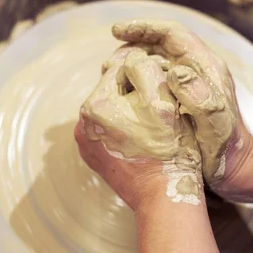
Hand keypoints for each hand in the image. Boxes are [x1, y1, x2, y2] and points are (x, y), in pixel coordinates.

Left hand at [75, 46, 202, 209]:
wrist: (164, 196)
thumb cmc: (169, 148)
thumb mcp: (162, 98)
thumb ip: (144, 66)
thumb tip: (132, 55)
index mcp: (96, 104)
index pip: (121, 67)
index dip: (147, 69)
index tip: (164, 82)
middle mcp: (83, 123)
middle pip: (113, 88)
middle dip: (135, 89)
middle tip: (160, 101)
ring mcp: (86, 142)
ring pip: (111, 108)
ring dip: (129, 107)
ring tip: (152, 121)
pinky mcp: (94, 156)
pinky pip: (108, 129)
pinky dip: (123, 127)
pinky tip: (142, 136)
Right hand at [111, 20, 252, 196]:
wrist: (236, 169)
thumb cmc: (227, 147)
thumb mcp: (215, 122)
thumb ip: (199, 97)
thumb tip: (176, 71)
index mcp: (205, 66)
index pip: (172, 33)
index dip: (144, 27)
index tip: (117, 31)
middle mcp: (196, 70)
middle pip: (159, 45)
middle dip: (131, 47)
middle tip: (108, 64)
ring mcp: (187, 84)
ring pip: (153, 63)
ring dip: (130, 65)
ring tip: (109, 76)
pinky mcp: (179, 100)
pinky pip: (153, 82)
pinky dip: (135, 83)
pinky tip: (121, 96)